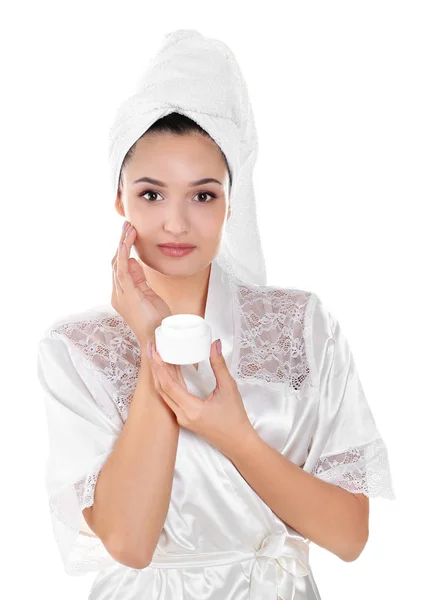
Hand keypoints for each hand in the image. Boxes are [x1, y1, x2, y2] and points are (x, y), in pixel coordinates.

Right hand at [111, 220, 171, 345]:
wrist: (157, 340)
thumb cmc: (156, 322)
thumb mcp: (149, 295)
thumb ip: (140, 279)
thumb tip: (135, 261)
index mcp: (122, 294)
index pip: (119, 267)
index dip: (123, 249)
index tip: (130, 233)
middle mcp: (117, 294)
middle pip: (115, 262)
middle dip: (121, 242)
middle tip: (127, 225)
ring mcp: (120, 295)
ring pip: (117, 263)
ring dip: (122, 244)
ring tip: (128, 228)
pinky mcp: (127, 296)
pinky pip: (122, 270)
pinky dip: (123, 254)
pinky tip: (127, 241)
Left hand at [147, 338, 256, 457]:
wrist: (237, 441)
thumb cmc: (235, 418)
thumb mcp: (229, 388)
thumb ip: (219, 365)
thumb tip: (214, 344)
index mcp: (191, 409)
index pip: (168, 385)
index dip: (160, 367)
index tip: (155, 351)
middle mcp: (182, 415)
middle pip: (161, 389)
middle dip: (155, 367)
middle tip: (152, 348)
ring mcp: (181, 418)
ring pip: (164, 394)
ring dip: (160, 374)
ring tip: (158, 355)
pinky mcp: (184, 417)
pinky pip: (171, 398)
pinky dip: (168, 382)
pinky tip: (169, 370)